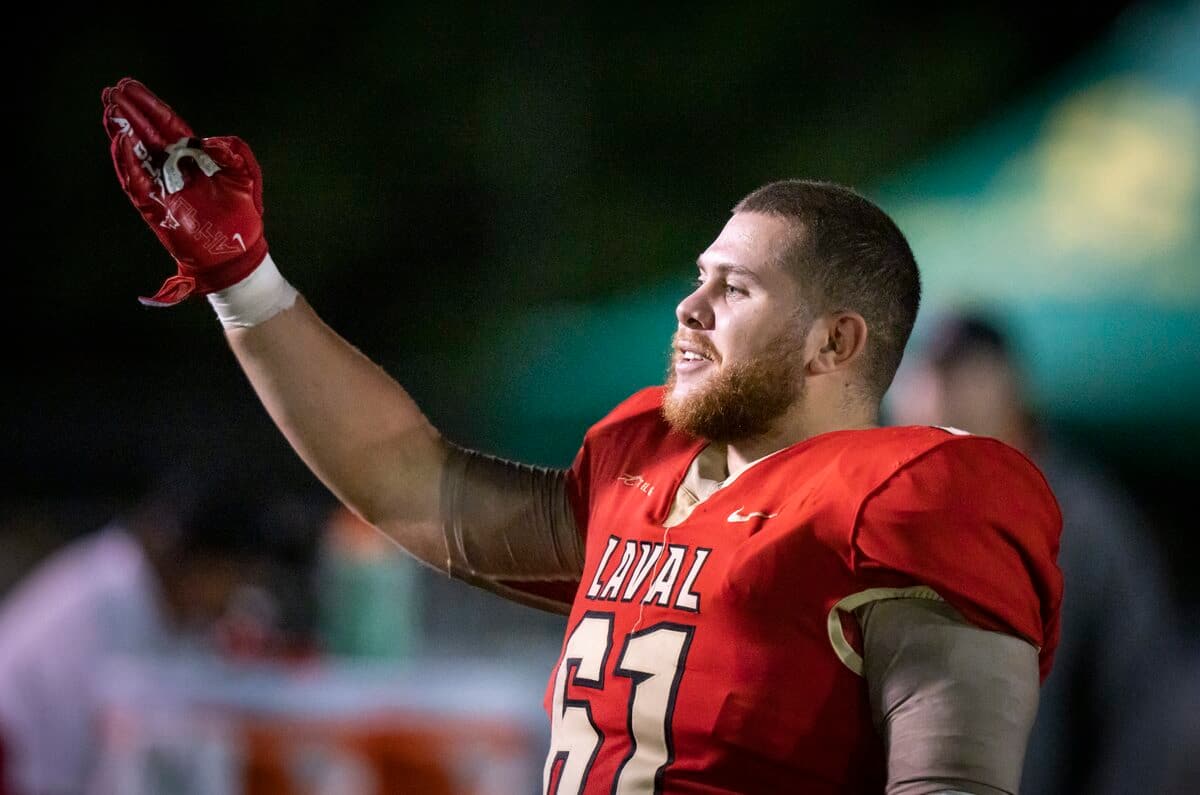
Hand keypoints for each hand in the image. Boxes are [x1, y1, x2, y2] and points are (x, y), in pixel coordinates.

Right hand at [102, 78, 268, 305]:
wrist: (238, 251)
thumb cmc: (243, 214)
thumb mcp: (246, 175)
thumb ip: (234, 152)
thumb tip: (211, 141)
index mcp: (192, 158)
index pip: (167, 126)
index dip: (149, 106)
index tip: (130, 86)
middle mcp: (173, 169)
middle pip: (145, 135)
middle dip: (129, 113)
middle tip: (111, 91)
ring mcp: (162, 186)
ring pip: (135, 154)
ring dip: (122, 132)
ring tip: (110, 111)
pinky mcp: (155, 206)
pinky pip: (136, 182)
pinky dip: (127, 162)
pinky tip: (121, 141)